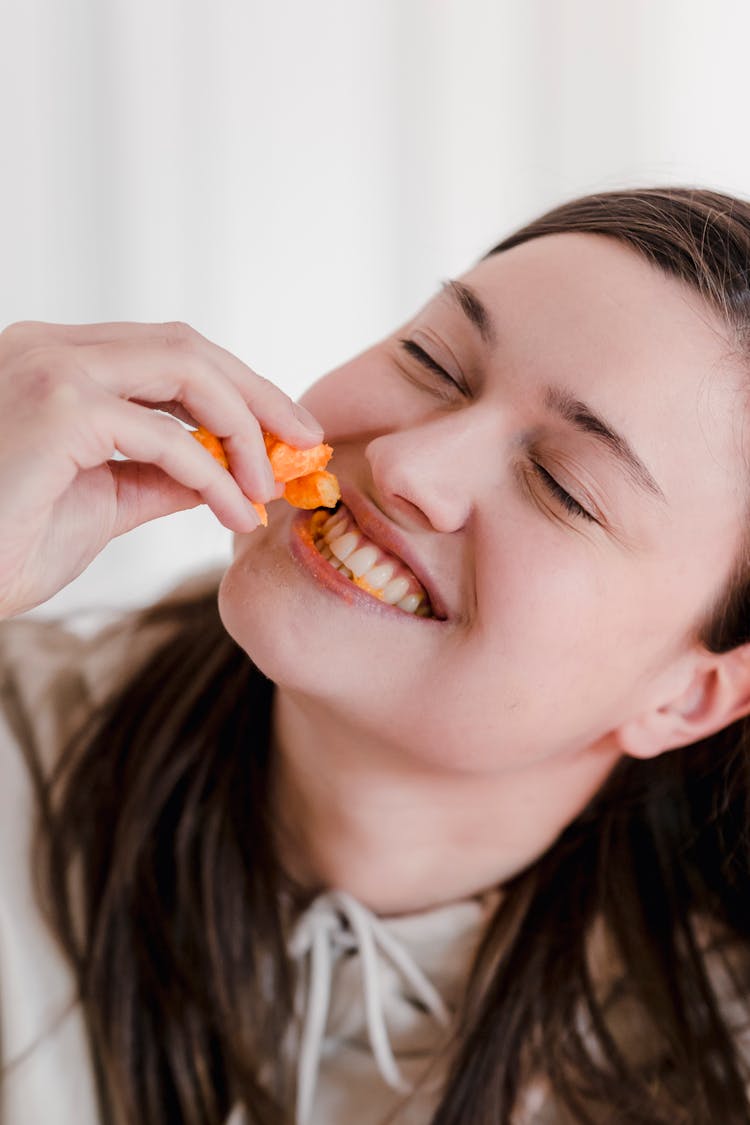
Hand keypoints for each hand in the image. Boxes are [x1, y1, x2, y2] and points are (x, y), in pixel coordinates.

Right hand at [0, 320, 323, 617]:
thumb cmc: (3, 544)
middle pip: (186, 345)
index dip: (235, 386)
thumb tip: (227, 471)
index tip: (284, 429)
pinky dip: (215, 475)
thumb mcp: (103, 501)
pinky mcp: (58, 407)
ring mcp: (51, 369)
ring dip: (244, 427)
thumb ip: (162, 476)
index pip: (167, 352)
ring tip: (269, 483)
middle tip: (304, 440)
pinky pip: (167, 435)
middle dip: (257, 393)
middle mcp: (49, 348)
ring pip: (186, 369)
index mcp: (55, 362)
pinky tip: (237, 512)